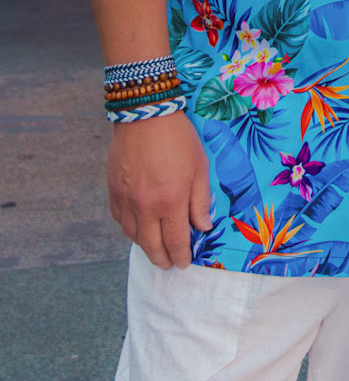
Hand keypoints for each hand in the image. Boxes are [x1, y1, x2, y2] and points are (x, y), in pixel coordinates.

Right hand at [108, 111, 212, 268]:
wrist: (146, 115)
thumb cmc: (179, 138)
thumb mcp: (200, 167)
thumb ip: (200, 201)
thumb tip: (203, 227)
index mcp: (170, 201)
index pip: (176, 241)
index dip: (181, 256)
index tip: (184, 263)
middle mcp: (145, 207)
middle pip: (151, 246)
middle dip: (162, 259)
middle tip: (169, 264)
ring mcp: (126, 201)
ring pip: (133, 236)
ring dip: (145, 246)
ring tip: (155, 248)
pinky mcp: (113, 192)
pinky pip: (120, 221)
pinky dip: (130, 229)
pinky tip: (138, 228)